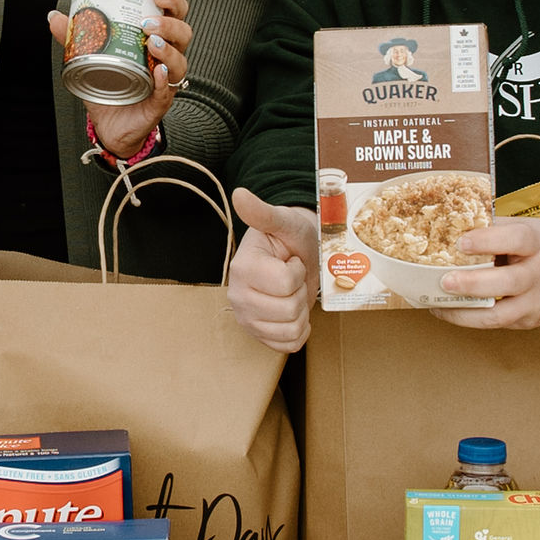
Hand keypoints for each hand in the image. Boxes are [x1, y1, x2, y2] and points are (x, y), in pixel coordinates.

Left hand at [56, 0, 189, 159]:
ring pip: (180, 61)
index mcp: (155, 39)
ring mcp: (165, 80)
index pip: (175, 14)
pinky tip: (156, 71)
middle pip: (183, 33)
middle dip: (170, 22)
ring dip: (168, 49)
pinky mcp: (160, 102)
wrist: (109, 124)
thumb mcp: (90, 58)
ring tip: (151, 42)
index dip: (172, 0)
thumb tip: (54, 16)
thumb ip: (76, 37)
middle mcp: (166, 58)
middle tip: (148, 20)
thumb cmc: (110, 87)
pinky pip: (167, 90)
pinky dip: (163, 80)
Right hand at [225, 191, 318, 351]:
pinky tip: (294, 310)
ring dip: (301, 310)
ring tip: (293, 291)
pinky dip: (300, 329)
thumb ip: (262, 213)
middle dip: (300, 291)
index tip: (289, 259)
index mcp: (242, 268)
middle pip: (289, 309)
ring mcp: (247, 319)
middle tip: (294, 276)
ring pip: (291, 330)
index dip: (298, 270)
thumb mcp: (283, 221)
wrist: (296, 254)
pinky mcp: (259, 335)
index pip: (285, 283)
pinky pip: (290, 345)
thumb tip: (240, 194)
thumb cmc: (292, 237)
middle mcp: (238, 296)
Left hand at [432, 215, 539, 329]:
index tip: (461, 242)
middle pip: (509, 282)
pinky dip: (470, 318)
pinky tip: (449, 310)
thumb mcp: (523, 227)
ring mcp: (537, 301)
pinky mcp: (530, 320)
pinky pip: (497, 323)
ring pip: (500, 314)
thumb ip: (491, 227)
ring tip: (438, 304)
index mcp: (538, 242)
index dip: (488, 241)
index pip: (517, 240)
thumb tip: (447, 224)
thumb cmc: (538, 243)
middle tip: (444, 281)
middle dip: (473, 284)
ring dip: (466, 311)